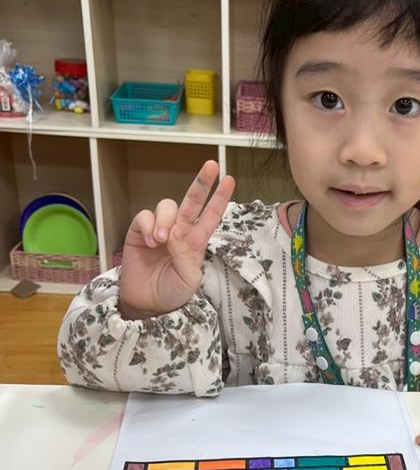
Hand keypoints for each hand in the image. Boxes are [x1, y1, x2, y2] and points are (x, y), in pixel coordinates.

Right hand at [119, 160, 235, 318]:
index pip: (211, 215)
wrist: (147, 304)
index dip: (220, 198)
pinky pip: (144, 216)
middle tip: (212, 166)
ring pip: (166, 205)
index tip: (230, 179)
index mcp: (197, 241)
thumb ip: (186, 256)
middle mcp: (180, 231)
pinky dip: (149, 226)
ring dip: (165, 218)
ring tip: (163, 240)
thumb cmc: (172, 291)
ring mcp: (159, 229)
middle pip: (192, 201)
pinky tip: (152, 241)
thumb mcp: (188, 279)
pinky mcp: (139, 232)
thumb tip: (175, 233)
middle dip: (202, 182)